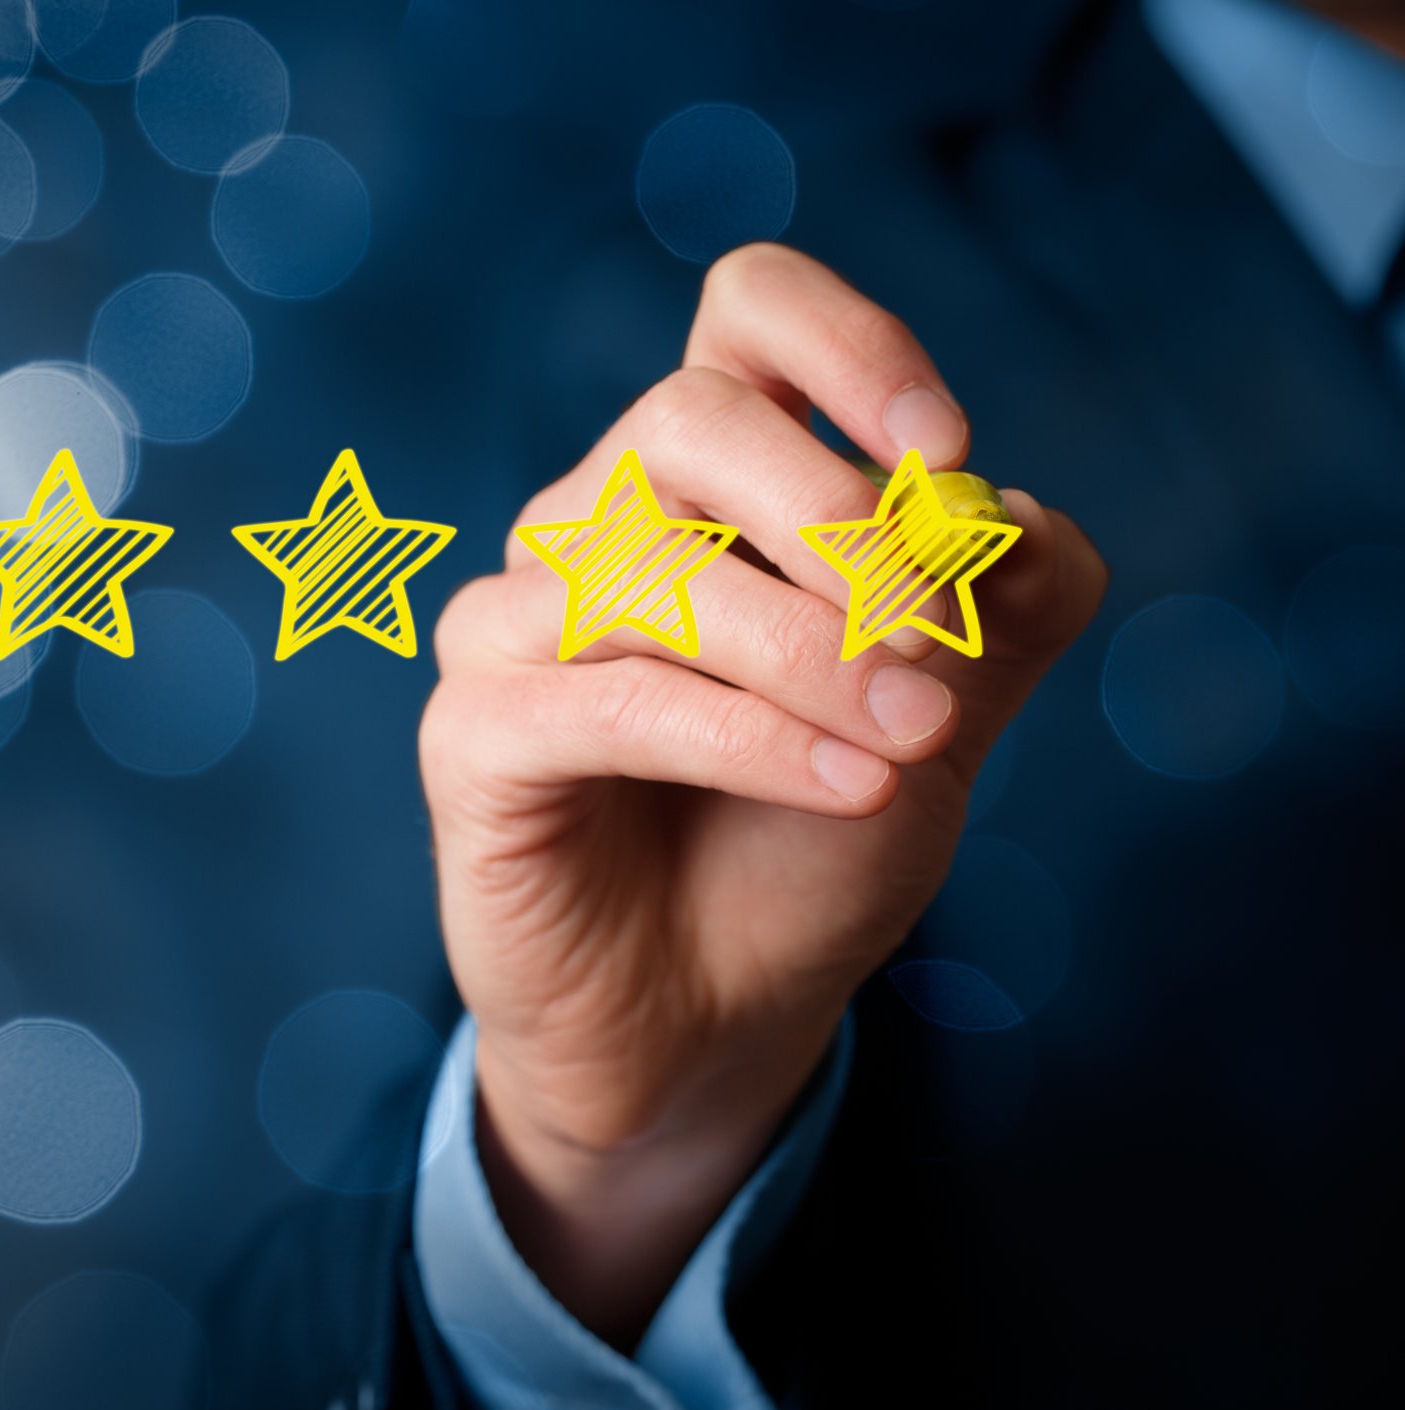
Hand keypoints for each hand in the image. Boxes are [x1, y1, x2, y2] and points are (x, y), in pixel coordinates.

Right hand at [418, 243, 1107, 1344]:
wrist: (715, 1018)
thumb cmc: (809, 845)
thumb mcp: (943, 717)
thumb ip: (1000, 613)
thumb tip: (1014, 515)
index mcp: (704, 482)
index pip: (743, 312)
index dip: (847, 344)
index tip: (942, 451)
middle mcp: (593, 521)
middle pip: (689, 416)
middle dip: (834, 513)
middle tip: (933, 632)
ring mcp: (515, 621)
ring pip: (648, 564)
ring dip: (808, 647)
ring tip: (916, 732)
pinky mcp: (474, 733)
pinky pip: (605, 698)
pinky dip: (745, 735)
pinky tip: (850, 785)